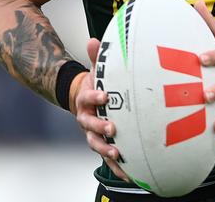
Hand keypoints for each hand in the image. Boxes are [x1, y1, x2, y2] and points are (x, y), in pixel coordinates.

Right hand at [72, 37, 129, 181]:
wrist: (84, 100)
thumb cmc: (96, 84)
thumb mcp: (95, 70)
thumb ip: (95, 57)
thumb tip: (93, 40)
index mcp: (86, 100)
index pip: (88, 98)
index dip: (94, 97)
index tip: (103, 95)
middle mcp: (86, 119)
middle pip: (90, 125)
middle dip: (100, 127)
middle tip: (112, 128)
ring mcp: (92, 133)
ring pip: (96, 144)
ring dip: (106, 150)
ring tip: (118, 154)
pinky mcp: (102, 144)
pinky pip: (108, 158)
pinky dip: (117, 167)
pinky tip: (129, 174)